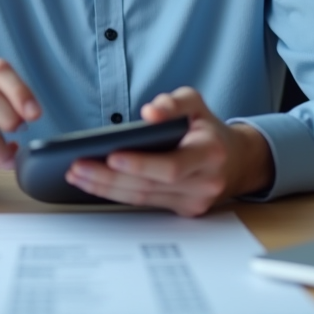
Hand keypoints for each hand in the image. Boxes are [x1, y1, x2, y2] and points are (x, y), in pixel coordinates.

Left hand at [64, 87, 273, 216]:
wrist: (236, 161)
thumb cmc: (208, 129)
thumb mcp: (196, 104)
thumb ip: (174, 102)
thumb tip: (150, 112)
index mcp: (210, 153)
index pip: (173, 166)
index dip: (141, 164)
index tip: (112, 156)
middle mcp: (205, 182)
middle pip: (150, 186)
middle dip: (109, 178)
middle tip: (77, 166)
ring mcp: (194, 202)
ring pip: (143, 199)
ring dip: (106, 188)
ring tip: (76, 173)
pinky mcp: (183, 211)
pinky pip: (145, 203)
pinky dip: (117, 194)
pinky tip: (94, 183)